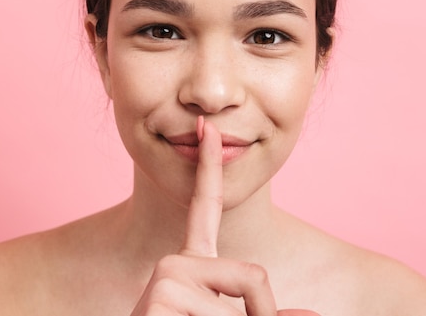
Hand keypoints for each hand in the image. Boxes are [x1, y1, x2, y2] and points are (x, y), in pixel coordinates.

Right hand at [130, 116, 318, 315]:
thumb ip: (265, 312)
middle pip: (254, 274)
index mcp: (191, 263)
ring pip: (244, 306)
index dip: (209, 167)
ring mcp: (166, 277)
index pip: (204, 208)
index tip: (208, 128)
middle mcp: (175, 262)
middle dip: (263, 315)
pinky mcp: (160, 293)